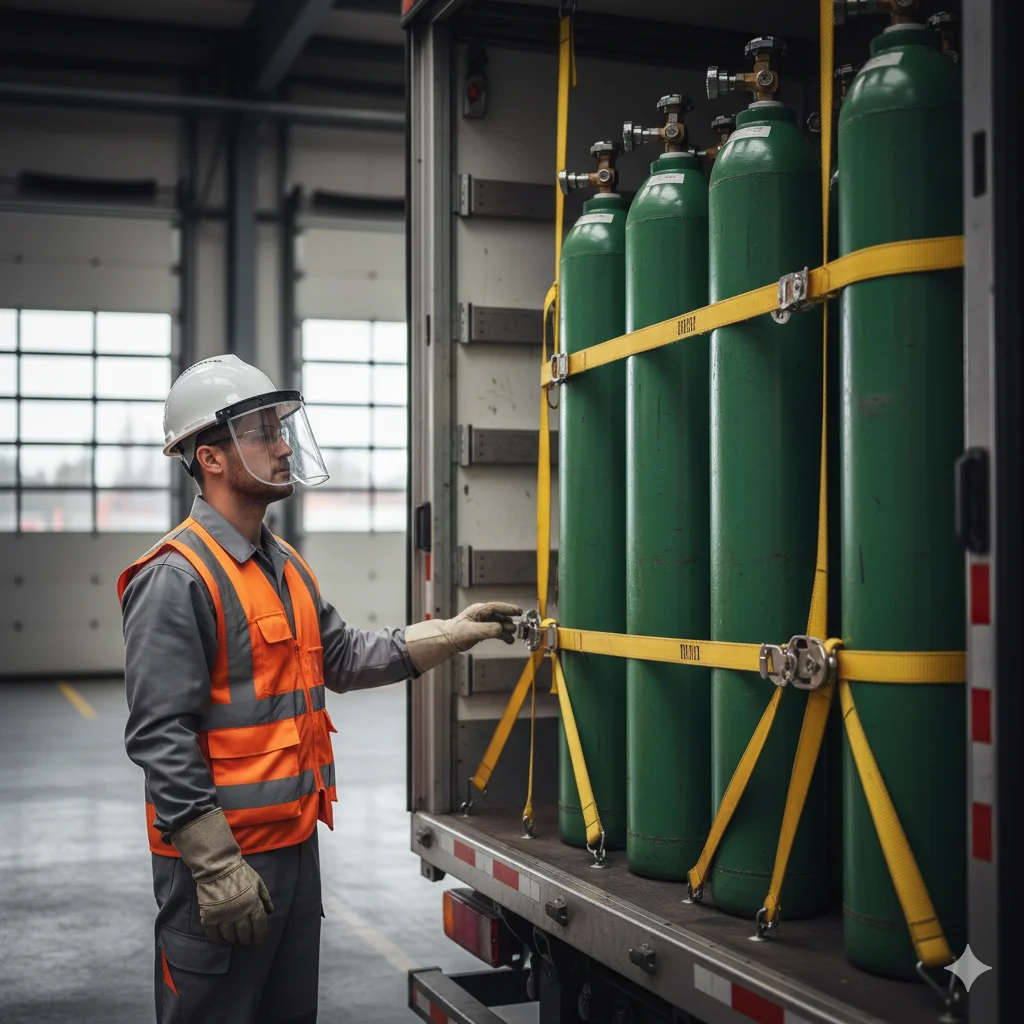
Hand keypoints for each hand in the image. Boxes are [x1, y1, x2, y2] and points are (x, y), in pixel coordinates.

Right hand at [170, 808, 274, 944]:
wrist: (217, 866)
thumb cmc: (240, 872)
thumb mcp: (257, 881)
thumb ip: (265, 897)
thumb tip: (270, 912)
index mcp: (253, 903)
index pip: (259, 926)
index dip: (260, 935)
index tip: (258, 939)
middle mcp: (239, 913)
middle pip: (244, 934)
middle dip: (247, 939)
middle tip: (246, 940)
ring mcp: (223, 916)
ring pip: (230, 937)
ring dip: (233, 939)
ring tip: (234, 938)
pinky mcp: (209, 917)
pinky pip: (214, 935)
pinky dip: (218, 939)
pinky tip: (222, 938)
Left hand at [405, 602, 522, 672]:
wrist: (448, 640)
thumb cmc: (455, 633)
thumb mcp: (471, 631)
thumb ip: (487, 629)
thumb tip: (500, 629)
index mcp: (479, 610)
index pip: (497, 607)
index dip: (509, 609)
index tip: (519, 611)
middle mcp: (482, 615)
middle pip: (500, 616)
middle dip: (509, 621)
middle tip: (516, 628)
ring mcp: (483, 622)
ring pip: (499, 624)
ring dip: (506, 630)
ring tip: (512, 637)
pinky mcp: (483, 630)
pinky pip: (496, 631)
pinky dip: (503, 635)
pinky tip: (508, 640)